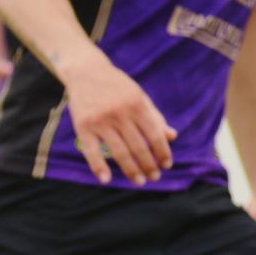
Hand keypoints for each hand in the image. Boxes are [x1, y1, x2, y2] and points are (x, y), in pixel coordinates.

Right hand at [61, 50, 176, 184]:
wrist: (86, 72)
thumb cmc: (117, 86)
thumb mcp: (139, 96)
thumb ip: (155, 117)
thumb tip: (172, 136)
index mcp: (136, 105)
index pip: (154, 134)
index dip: (162, 151)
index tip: (166, 165)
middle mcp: (119, 114)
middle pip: (138, 146)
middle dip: (148, 165)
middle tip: (154, 178)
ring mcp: (100, 121)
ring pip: (119, 152)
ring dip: (131, 170)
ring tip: (139, 181)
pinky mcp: (83, 126)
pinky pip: (91, 151)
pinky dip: (98, 166)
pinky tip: (106, 179)